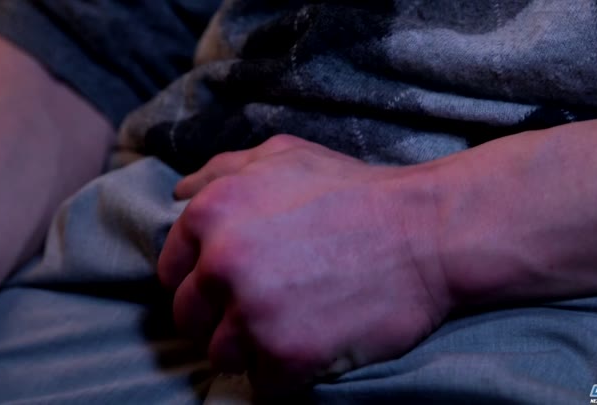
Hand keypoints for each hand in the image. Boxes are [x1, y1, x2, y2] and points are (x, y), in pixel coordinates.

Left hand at [158, 135, 451, 393]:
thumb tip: (177, 195)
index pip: (171, 272)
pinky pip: (262, 385)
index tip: (233, 286)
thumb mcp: (283, 156)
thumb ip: (221, 171)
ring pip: (220, 356)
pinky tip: (313, 347)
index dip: (201, 282)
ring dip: (251, 349)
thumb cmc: (354, 192)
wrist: (426, 233)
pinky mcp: (286, 355)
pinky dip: (284, 375)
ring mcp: (253, 312)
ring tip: (293, 326)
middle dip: (220, 318)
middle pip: (188, 319)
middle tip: (266, 309)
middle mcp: (221, 262)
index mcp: (211, 214)